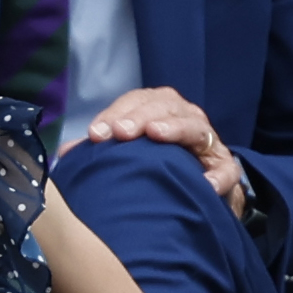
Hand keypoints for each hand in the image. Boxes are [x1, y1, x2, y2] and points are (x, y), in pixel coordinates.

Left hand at [82, 86, 247, 217]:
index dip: (115, 113)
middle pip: (164, 107)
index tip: (96, 134)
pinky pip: (226, 171)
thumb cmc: (156, 163)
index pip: (136, 101)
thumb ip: (100, 151)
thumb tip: (66, 153)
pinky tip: (204, 185)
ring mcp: (208, 141)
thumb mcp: (128, 153)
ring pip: (194, 127)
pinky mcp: (225, 169)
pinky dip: (218, 176)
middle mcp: (184, 117)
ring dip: (174, 129)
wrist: (197, 190)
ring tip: (156, 135)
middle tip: (120, 132)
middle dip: (140, 116)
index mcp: (158, 109)